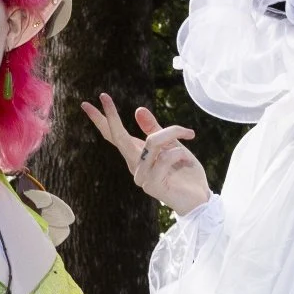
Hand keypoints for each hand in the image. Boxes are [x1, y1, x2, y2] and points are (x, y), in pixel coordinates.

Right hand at [81, 94, 209, 213]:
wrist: (199, 198)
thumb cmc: (185, 172)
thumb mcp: (172, 145)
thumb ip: (155, 130)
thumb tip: (137, 109)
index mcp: (136, 155)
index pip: (114, 135)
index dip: (104, 118)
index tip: (94, 100)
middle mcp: (134, 165)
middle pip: (118, 137)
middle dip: (111, 116)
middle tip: (102, 95)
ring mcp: (141, 177)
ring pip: (151, 142)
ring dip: (172, 133)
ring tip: (188, 135)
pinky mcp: (152, 186)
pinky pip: (164, 158)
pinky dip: (179, 153)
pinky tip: (186, 159)